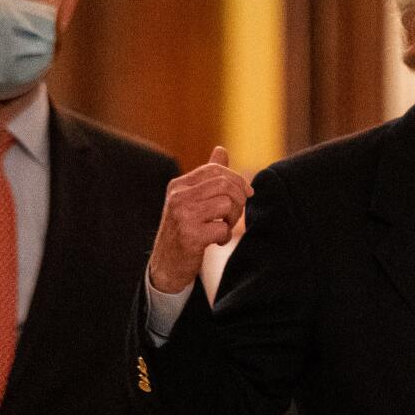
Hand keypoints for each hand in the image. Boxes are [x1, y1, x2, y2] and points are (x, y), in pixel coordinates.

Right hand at [148, 147, 251, 294]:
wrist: (166, 265)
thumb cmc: (184, 229)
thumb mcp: (191, 199)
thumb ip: (207, 176)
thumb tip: (221, 150)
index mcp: (178, 185)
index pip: (215, 170)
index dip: (237, 180)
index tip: (247, 193)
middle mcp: (178, 197)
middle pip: (224, 184)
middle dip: (238, 199)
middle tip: (234, 214)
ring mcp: (182, 216)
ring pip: (226, 205)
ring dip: (232, 220)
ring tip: (223, 228)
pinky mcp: (190, 236)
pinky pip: (222, 229)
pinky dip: (225, 237)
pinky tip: (216, 242)